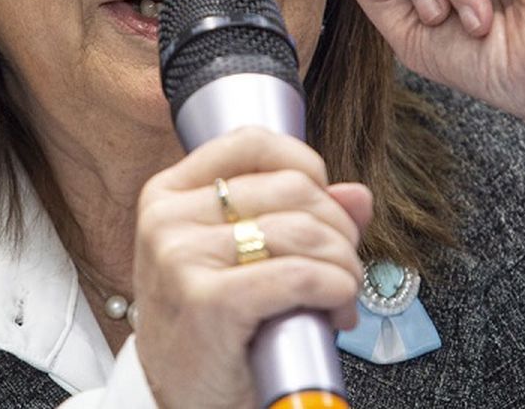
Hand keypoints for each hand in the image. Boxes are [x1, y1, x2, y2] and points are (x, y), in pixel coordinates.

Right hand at [132, 126, 372, 408]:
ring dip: (344, 265)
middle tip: (344, 267)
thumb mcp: (244, 262)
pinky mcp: (207, 302)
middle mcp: (167, 218)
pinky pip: (299, 276)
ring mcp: (181, 258)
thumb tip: (358, 194)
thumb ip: (299, 218)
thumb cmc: (212, 329)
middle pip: (290, 188)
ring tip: (342, 296)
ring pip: (302, 231)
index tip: (324, 205)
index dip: (306, 166)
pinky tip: (337, 308)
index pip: (253, 142)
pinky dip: (336, 289)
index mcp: (168, 195)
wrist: (181, 403)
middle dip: (338, 228)